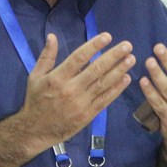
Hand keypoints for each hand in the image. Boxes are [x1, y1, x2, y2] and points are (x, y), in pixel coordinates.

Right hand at [17, 33, 134, 151]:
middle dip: (113, 56)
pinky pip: (105, 99)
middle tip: (127, 46)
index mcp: (57, 78)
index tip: (107, 36)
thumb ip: (46, 56)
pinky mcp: (88, 115)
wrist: (36, 130)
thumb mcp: (35, 76)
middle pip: (96, 70)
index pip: (78, 58)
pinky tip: (126, 79)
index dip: (94, 46)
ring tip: (131, 59)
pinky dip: (117, 89)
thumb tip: (53, 36)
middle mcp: (71, 89)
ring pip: (103, 84)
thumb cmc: (36, 100)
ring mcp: (81, 103)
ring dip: (119, 71)